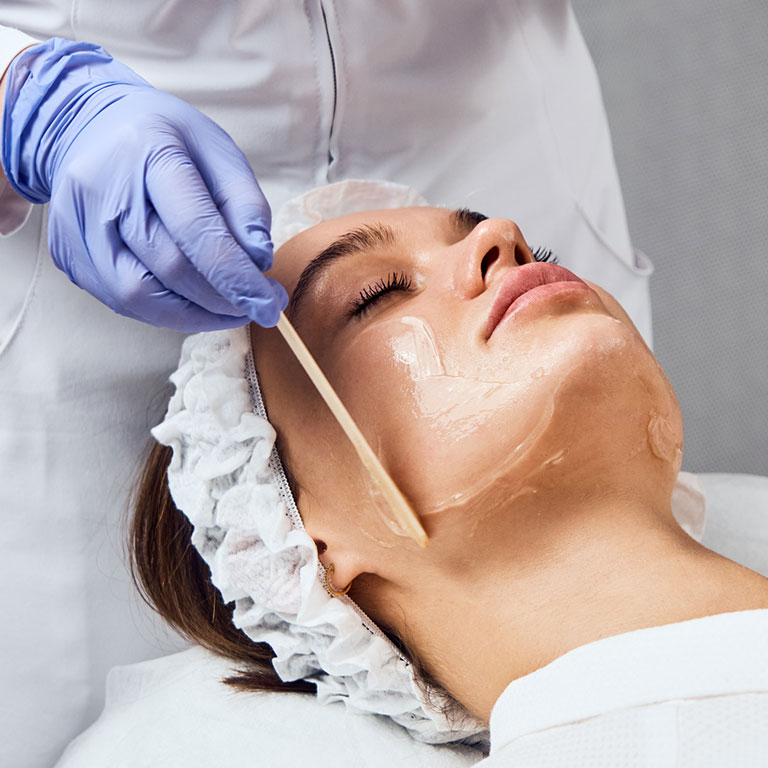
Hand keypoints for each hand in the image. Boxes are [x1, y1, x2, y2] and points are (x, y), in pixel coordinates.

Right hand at [1, 38, 287, 330]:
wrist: (89, 126)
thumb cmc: (167, 141)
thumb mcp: (219, 151)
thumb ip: (245, 203)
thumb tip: (259, 260)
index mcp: (146, 151)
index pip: (196, 229)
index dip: (237, 278)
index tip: (270, 305)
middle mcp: (99, 188)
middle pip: (169, 268)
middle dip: (223, 299)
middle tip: (259, 305)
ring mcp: (75, 225)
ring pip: (139, 296)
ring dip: (195, 315)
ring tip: (229, 309)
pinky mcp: (68, 254)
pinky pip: (120, 301)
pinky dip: (166, 312)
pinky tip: (193, 302)